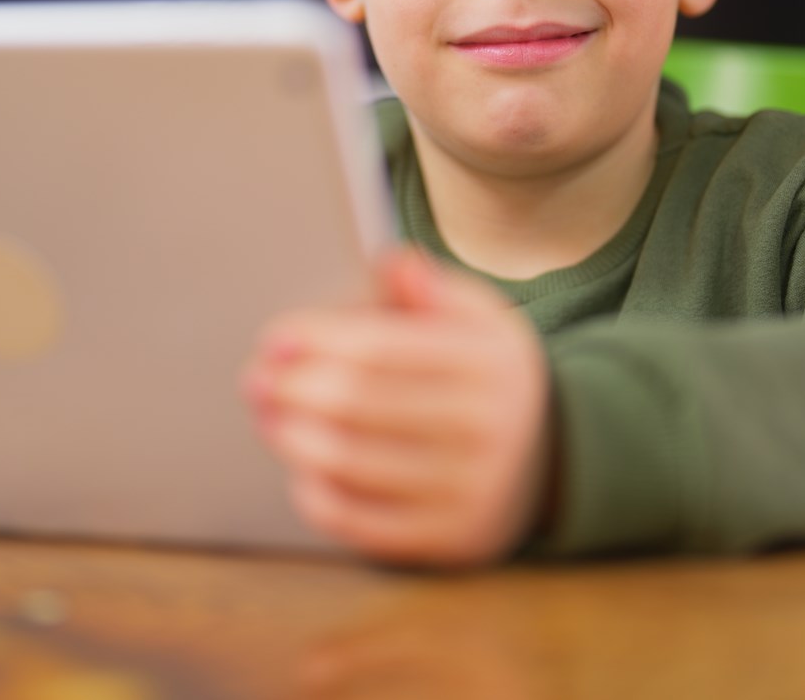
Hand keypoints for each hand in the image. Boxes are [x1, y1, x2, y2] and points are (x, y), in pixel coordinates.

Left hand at [244, 248, 551, 568]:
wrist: (548, 463)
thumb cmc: (486, 379)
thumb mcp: (480, 321)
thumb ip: (434, 289)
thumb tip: (393, 264)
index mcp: (489, 362)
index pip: (382, 347)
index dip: (318, 342)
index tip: (275, 339)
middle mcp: (487, 428)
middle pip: (360, 404)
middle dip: (295, 389)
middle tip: (255, 380)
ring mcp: (470, 490)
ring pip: (353, 463)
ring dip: (294, 438)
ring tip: (268, 417)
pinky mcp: (450, 540)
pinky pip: (362, 522)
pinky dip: (318, 494)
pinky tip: (301, 469)